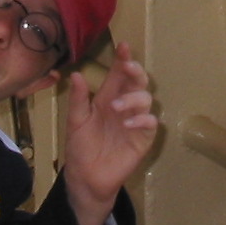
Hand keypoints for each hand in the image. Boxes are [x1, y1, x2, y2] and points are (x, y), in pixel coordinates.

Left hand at [62, 43, 157, 224]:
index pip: (118, 75)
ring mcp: (135, 121)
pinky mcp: (143, 138)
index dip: (122, 60)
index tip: (123, 47)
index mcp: (107, 98)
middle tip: (128, 67)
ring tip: (117, 107)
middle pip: (137, 82)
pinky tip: (128, 123)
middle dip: (135, 71)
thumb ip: (78, 100)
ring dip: (133, 98)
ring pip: (146, 99)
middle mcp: (124, 105)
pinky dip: (142, 119)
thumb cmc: (80, 148)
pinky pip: (150, 123)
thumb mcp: (75, 122)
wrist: (86, 178)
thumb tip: (76, 74)